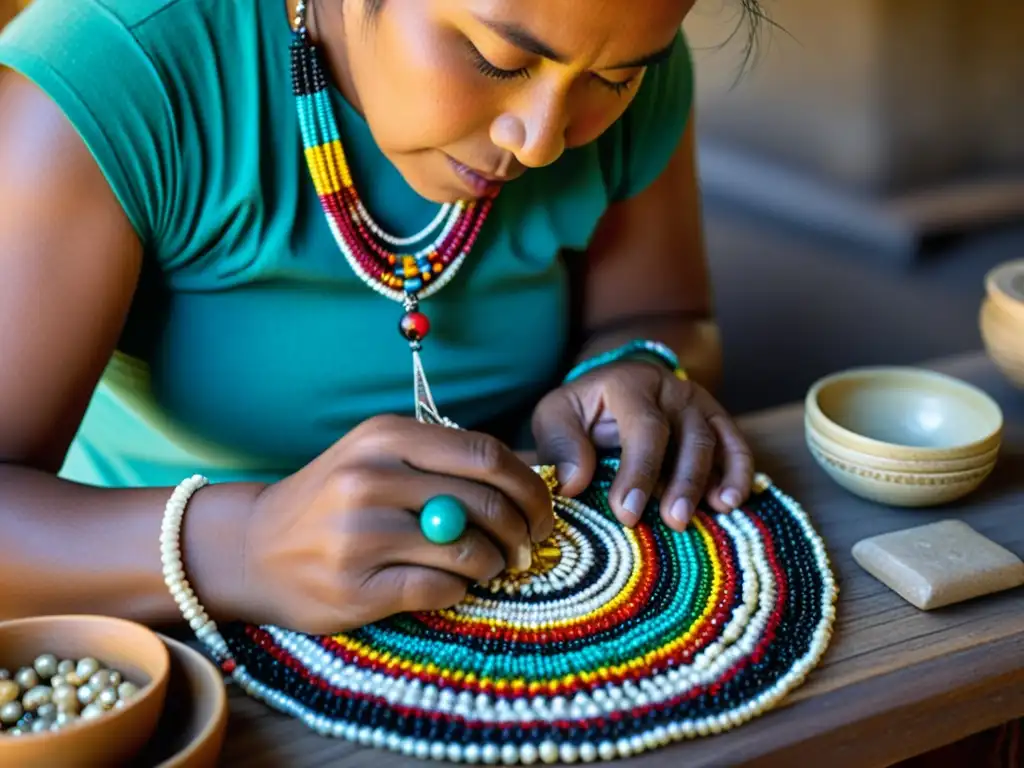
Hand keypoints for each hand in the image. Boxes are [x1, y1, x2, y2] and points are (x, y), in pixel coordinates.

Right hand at [233, 415, 553, 634]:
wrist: (252, 547)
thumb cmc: (331, 500)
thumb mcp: (378, 456)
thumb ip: (442, 460)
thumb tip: (528, 477)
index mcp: (386, 436)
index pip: (486, 454)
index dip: (529, 485)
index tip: (542, 510)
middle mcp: (373, 477)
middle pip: (486, 503)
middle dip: (522, 530)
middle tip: (527, 547)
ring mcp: (361, 533)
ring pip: (469, 550)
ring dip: (494, 564)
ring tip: (489, 567)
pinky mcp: (356, 585)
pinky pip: (440, 588)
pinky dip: (459, 590)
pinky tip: (452, 585)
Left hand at [531, 360, 753, 531]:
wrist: (609, 389)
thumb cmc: (581, 411)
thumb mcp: (556, 418)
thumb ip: (561, 446)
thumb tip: (573, 483)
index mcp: (629, 384)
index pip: (644, 427)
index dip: (638, 471)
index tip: (628, 513)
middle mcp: (671, 389)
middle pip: (689, 435)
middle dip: (682, 482)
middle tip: (673, 521)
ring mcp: (698, 403)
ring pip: (716, 441)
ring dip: (714, 481)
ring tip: (712, 513)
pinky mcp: (715, 420)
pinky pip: (736, 445)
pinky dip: (739, 473)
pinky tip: (731, 502)